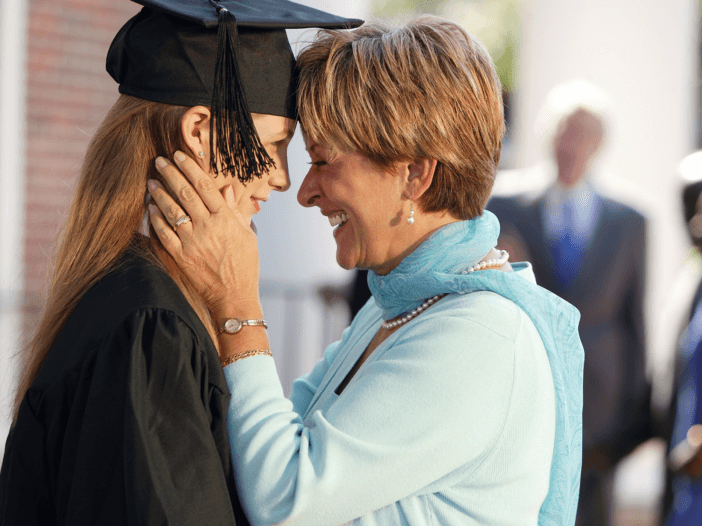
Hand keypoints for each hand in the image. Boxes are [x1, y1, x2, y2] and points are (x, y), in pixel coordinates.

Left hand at [147, 152, 260, 315]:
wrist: (235, 296)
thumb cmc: (245, 265)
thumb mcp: (247, 234)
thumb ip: (235, 211)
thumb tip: (226, 189)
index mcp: (226, 219)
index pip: (205, 186)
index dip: (190, 168)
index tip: (179, 155)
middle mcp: (208, 227)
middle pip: (185, 193)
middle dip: (171, 174)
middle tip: (160, 160)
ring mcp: (193, 242)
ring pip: (172, 211)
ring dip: (159, 193)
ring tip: (151, 181)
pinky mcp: (182, 256)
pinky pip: (164, 234)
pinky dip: (156, 219)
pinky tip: (151, 208)